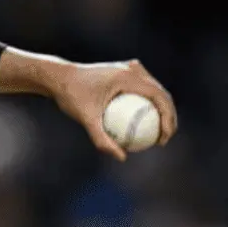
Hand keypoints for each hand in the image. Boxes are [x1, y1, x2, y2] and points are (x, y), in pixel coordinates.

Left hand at [52, 59, 177, 161]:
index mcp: (128, 76)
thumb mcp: (85, 119)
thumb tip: (122, 157)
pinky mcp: (125, 72)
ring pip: (154, 92)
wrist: (58, 77)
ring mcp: (129, 68)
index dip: (169, 119)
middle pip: (162, 94)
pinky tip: (141, 126)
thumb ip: (101, 139)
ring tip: (157, 135)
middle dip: (169, 118)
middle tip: (162, 140)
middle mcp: (132, 69)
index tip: (163, 139)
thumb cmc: (70, 96)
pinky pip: (142, 91)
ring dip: (161, 111)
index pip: (160, 97)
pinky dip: (146, 106)